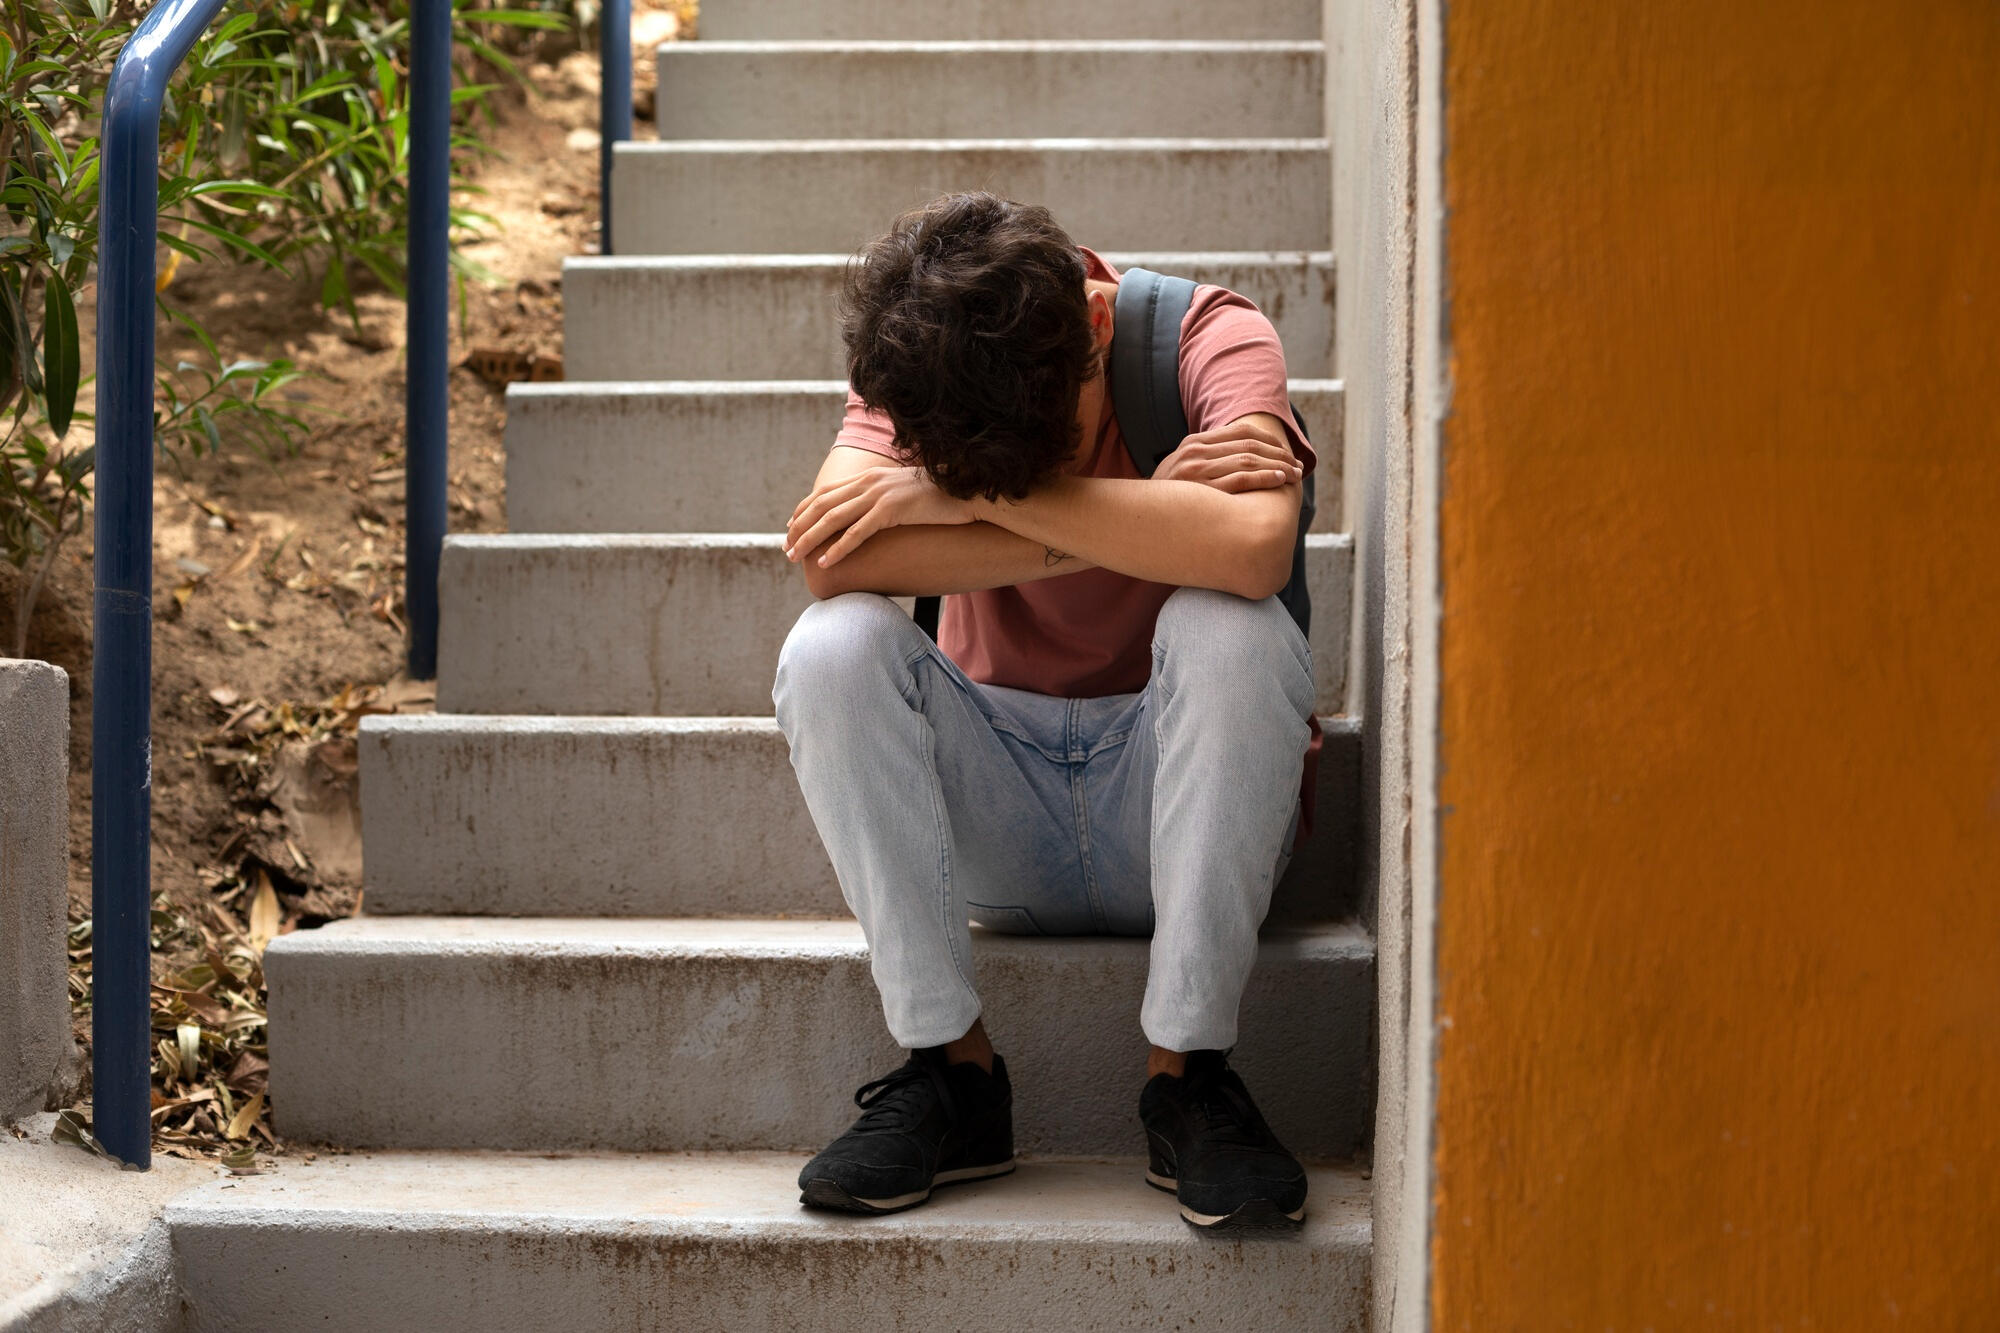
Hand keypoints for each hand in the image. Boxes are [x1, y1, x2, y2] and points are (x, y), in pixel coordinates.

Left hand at [785, 465, 974, 566]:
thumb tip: (872, 516)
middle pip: (822, 505)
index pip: (825, 492)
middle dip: (800, 528)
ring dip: (811, 539)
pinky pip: (858, 532)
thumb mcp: (904, 494)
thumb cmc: (939, 498)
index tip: (790, 528)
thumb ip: (883, 500)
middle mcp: (870, 482)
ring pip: (833, 518)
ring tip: (796, 557)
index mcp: (869, 477)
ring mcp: (880, 495)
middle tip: (787, 549)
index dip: (803, 510)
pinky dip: (838, 548)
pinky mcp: (893, 510)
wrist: (968, 491)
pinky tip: (826, 562)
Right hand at [1154, 420, 1302, 492]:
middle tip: (1297, 466)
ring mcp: (1198, 472)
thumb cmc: (1166, 500)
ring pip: (1249, 460)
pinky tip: (1279, 480)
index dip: (1269, 440)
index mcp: (1193, 443)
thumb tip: (1237, 457)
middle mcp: (1195, 453)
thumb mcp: (1180, 470)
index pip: (1240, 431)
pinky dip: (1264, 477)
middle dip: (1279, 454)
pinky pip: (1241, 480)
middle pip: (1249, 444)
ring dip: (1277, 466)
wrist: (1138, 520)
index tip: (1285, 451)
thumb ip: (1204, 459)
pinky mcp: (1203, 492)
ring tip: (1294, 474)